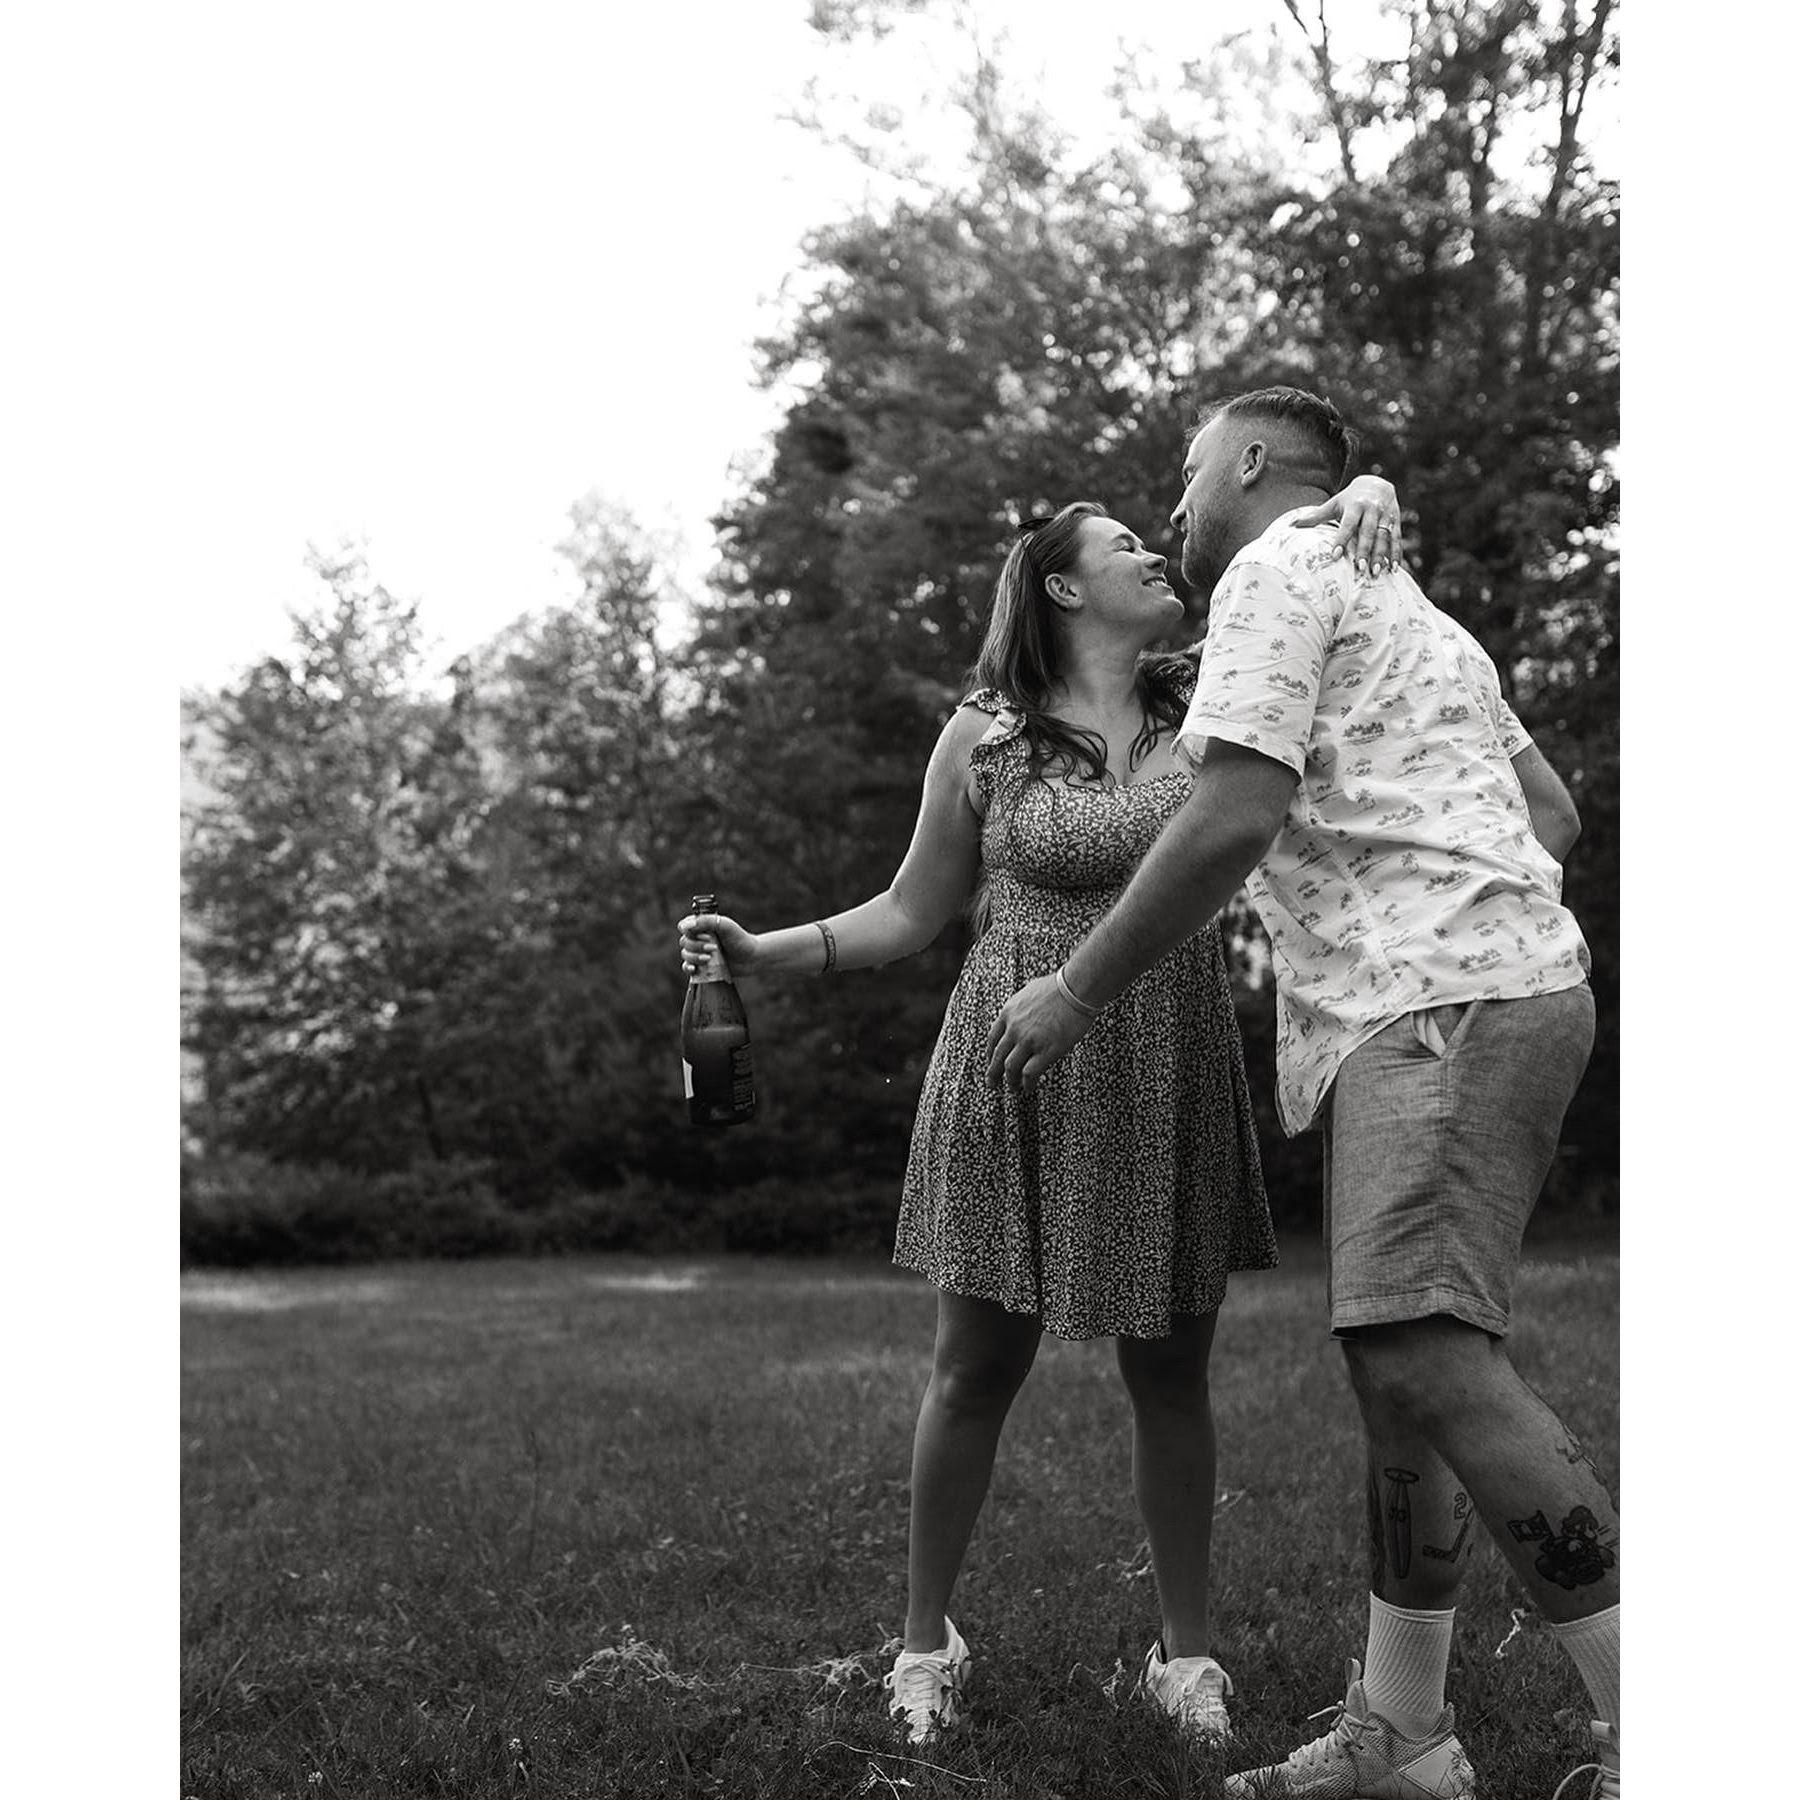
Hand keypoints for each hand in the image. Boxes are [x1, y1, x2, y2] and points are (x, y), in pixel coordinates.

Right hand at [678, 911, 761, 975]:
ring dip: (695, 957)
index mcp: (701, 925)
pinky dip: (688, 968)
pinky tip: (694, 969)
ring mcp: (699, 952)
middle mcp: (698, 938)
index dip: (690, 931)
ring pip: (685, 955)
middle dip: (697, 946)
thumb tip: (686, 926)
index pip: (684, 926)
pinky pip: (686, 967)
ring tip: (709, 959)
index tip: (706, 935)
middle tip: (714, 948)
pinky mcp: (701, 966)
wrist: (751, 958)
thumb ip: (706, 921)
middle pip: (684, 942)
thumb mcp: (725, 925)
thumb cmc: (739, 938)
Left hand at [985, 972, 1094, 1091]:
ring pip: (1010, 1068)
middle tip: (992, 1083)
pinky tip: (1029, 1087)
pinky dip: (1027, 1083)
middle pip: (997, 1056)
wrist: (1076, 988)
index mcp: (1008, 1013)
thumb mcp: (1028, 993)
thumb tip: (1020, 1016)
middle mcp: (1014, 1028)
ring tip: (1013, 1089)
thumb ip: (1019, 1008)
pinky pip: (1029, 1073)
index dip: (990, 1054)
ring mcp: (1029, 1040)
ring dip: (1010, 1081)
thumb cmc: (1058, 987)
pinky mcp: (1046, 1050)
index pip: (993, 1039)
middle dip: (993, 1073)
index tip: (991, 1062)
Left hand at [1290, 472, 1402, 577]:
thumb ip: (1316, 515)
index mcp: (1355, 505)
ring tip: (1376, 572)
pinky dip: (1396, 553)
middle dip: (1364, 550)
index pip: (1347, 524)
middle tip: (1360, 568)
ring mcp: (1386, 515)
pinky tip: (1394, 568)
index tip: (1335, 556)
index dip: (1342, 539)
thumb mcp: (1334, 504)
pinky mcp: (1396, 520)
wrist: (1376, 483)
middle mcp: (1372, 509)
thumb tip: (1292, 524)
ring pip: (1384, 537)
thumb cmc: (1350, 499)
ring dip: (1381, 555)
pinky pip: (1396, 538)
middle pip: (1368, 532)